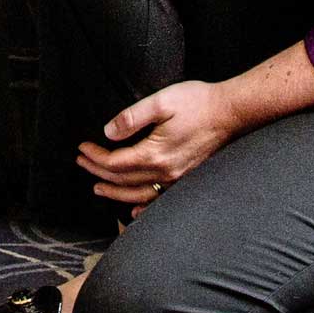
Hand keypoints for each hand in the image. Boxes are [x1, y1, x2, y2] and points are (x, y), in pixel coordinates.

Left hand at [78, 80, 244, 206]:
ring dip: (114, 192)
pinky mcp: (186, 178)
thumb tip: (108, 133)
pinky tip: (134, 210)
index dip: (95, 157)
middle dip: (98, 172)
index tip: (82, 148)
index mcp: (155, 154)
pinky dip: (142, 206)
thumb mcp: (160, 102)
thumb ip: (131, 117)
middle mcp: (164, 173)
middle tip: (82, 162)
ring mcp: (176, 179)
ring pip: (137, 194)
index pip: (115, 163)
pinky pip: (158, 200)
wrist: (231, 112)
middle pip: (122, 180)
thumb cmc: (198, 103)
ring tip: (98, 188)